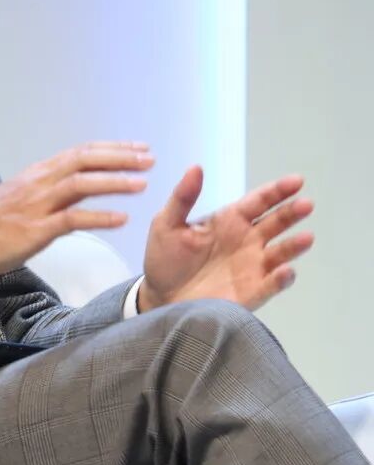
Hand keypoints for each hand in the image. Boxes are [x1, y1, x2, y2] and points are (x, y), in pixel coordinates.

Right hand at [0, 141, 152, 285]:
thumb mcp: (19, 198)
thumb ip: (47, 191)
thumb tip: (73, 188)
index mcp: (37, 174)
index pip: (80, 152)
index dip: (112, 149)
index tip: (138, 148)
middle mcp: (38, 183)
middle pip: (84, 160)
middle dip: (120, 158)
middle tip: (149, 158)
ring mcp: (36, 206)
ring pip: (81, 185)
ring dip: (115, 182)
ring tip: (142, 184)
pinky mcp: (34, 231)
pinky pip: (73, 220)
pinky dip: (100, 217)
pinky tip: (122, 219)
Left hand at [139, 166, 313, 312]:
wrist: (159, 297)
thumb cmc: (165, 257)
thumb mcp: (167, 223)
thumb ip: (183, 197)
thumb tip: (196, 167)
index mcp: (229, 221)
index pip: (258, 202)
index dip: (277, 191)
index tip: (297, 181)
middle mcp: (247, 242)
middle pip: (275, 224)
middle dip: (291, 213)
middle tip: (306, 204)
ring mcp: (251, 267)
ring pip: (280, 253)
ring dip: (293, 246)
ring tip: (306, 237)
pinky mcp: (250, 293)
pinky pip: (270, 285)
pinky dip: (280, 279)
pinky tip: (285, 271)